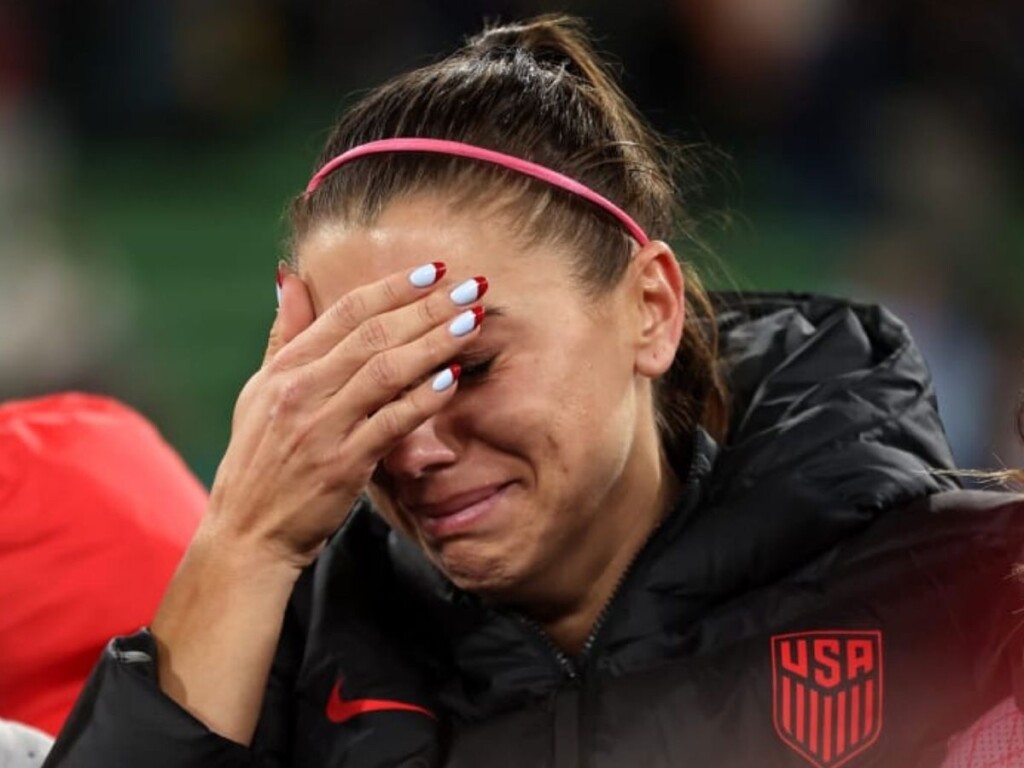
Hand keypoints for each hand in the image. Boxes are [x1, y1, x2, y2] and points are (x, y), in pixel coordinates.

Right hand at [202, 262, 484, 568]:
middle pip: (374, 334)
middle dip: (428, 307)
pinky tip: (453, 377)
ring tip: (472, 321)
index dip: (394, 287)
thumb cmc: (258, 462)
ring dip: (435, 342)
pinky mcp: (342, 464)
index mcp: (285, 368)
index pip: (346, 312)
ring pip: (387, 371)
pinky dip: (424, 398)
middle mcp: (301, 390)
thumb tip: (290, 277)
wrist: (247, 534)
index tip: (435, 270)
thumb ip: (283, 334)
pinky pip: (392, 422)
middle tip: (472, 287)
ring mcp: (321, 427)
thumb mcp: (259, 391)